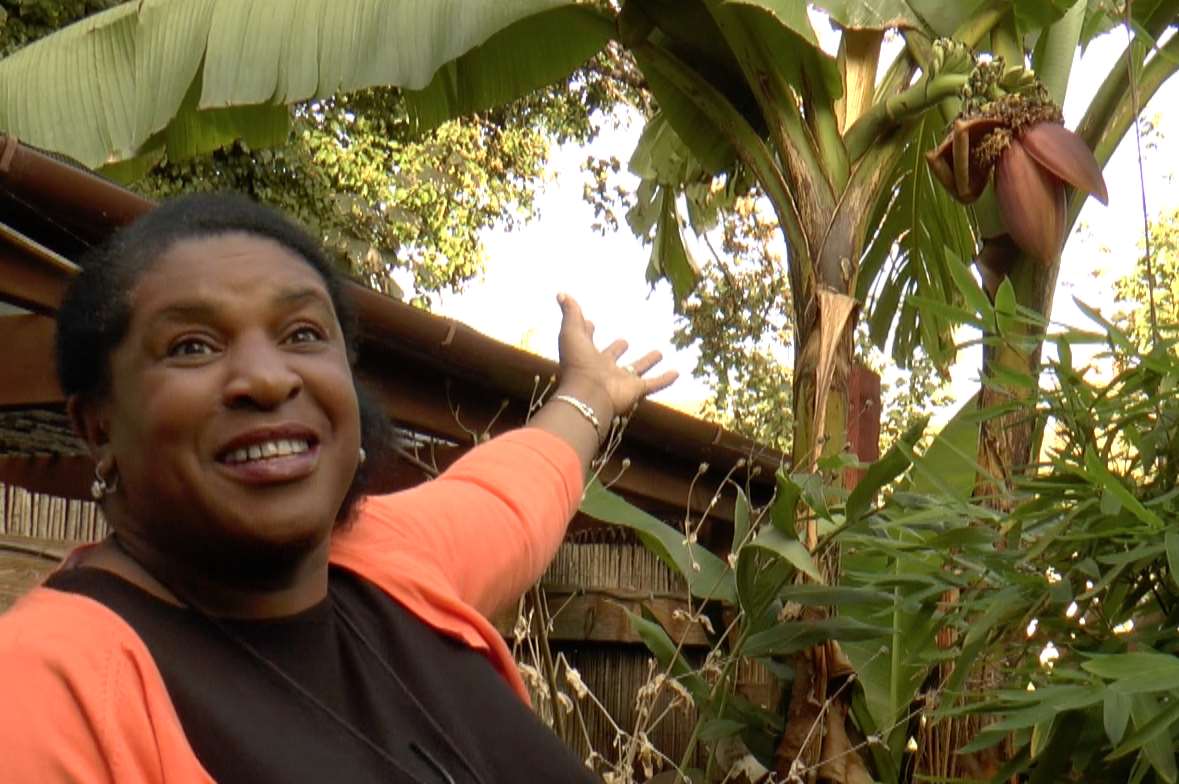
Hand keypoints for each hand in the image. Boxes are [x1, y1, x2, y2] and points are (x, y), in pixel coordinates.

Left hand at [555, 293, 677, 422]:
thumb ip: (571, 314)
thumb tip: (561, 294)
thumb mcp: (572, 333)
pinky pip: (654, 384)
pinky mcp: (636, 390)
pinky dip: (665, 379)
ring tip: (659, 353)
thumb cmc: (578, 363)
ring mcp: (621, 380)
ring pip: (636, 369)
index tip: (590, 322)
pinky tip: (677, 373)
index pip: (587, 340)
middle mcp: (604, 367)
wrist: (589, 395)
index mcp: (587, 354)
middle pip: (612, 356)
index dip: (587, 330)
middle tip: (625, 341)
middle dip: (617, 349)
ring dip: (647, 362)